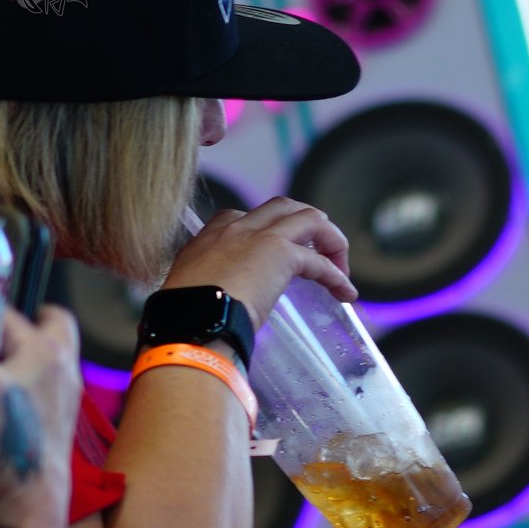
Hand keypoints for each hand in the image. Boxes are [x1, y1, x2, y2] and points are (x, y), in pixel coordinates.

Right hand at [163, 196, 356, 329]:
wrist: (190, 320)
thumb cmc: (184, 316)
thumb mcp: (188, 291)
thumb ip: (206, 285)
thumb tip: (216, 307)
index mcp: (211, 235)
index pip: (244, 217)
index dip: (267, 230)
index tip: (276, 252)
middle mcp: (236, 227)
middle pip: (283, 206)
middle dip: (306, 224)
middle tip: (318, 250)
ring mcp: (260, 236)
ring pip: (310, 218)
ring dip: (330, 240)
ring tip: (339, 268)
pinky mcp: (281, 254)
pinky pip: (319, 260)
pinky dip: (336, 276)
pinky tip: (344, 292)